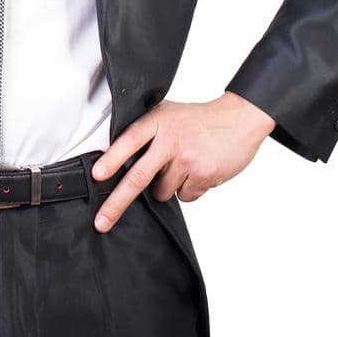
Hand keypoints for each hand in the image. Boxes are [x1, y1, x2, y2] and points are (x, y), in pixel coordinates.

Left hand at [88, 91, 276, 232]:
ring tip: (183, 164)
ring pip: (161, 192)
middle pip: (138, 177)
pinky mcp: (202, 175)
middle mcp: (171, 139)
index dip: (112, 159)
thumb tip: (119, 163)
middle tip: (101, 222)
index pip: (130, 140)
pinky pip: (184, 196)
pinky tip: (198, 170)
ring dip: (167, 186)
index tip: (97, 175)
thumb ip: (148, 133)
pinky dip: (189, 189)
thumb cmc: (199, 119)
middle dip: (116, 203)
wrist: (240, 118)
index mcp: (159, 121)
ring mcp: (187, 159)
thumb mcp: (169, 115)